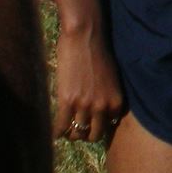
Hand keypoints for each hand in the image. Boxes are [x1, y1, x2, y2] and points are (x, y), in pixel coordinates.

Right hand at [53, 28, 123, 142]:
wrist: (85, 38)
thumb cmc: (99, 54)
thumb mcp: (113, 79)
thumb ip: (109, 96)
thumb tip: (101, 113)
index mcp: (116, 101)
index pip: (110, 125)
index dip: (101, 125)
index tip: (93, 125)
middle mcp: (102, 106)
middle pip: (94, 134)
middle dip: (86, 134)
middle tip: (79, 130)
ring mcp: (84, 105)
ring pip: (77, 133)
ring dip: (71, 133)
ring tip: (67, 130)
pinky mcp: (67, 101)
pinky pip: (61, 126)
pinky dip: (57, 132)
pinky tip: (55, 133)